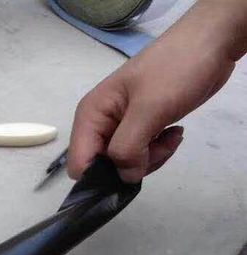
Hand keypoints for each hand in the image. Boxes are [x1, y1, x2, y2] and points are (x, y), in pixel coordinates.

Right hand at [68, 0, 246, 181]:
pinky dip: (159, 150)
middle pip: (104, 167)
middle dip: (132, 165)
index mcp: (91, 115)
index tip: (132, 166)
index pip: (79, 163)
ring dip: (151, 157)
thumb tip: (124, 178)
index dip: (101, 175)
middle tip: (158, 147)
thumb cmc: (175, 70)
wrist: (210, 42)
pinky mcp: (142, 126)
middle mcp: (101, 123)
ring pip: (125, 163)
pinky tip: (174, 132)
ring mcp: (122, 125)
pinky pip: (142, 153)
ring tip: (170, 136)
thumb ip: (128, 148)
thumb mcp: (148, 109)